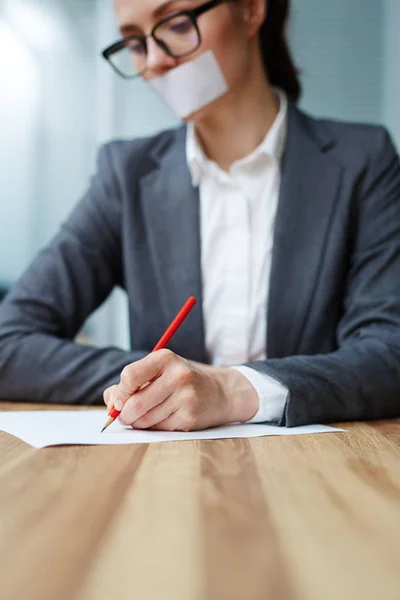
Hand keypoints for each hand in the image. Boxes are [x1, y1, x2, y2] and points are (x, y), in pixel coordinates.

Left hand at [103, 349, 258, 430]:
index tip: (120, 399)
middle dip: (125, 415)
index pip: (129, 376)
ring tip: (150, 414)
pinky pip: (159, 429)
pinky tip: (166, 418)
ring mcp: (185, 398)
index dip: (120, 392)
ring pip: (144, 420)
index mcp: (165, 358)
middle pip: (134, 404)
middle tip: (127, 416)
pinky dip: (155, 427)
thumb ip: (131, 382)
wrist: (221, 392)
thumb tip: (110, 401)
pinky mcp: (189, 418)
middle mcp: (177, 376)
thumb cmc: (182, 381)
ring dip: (139, 422)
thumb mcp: (159, 371)